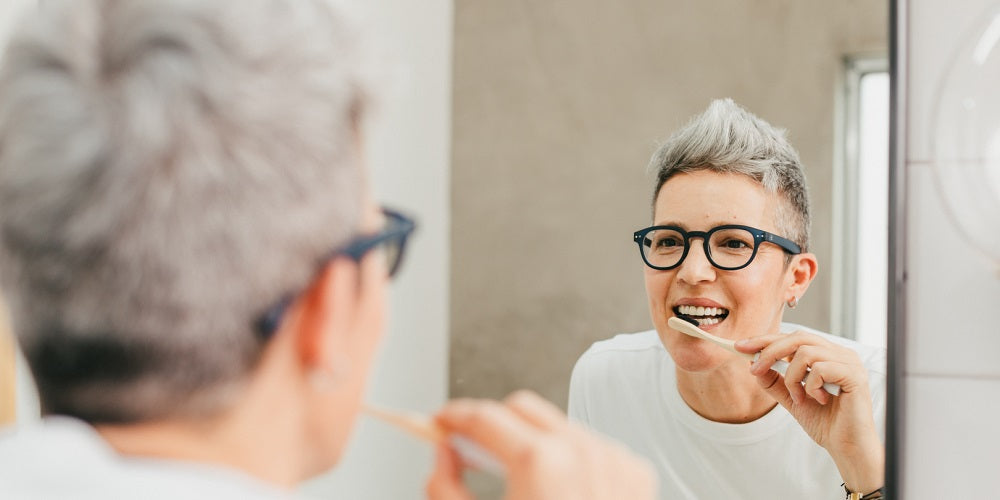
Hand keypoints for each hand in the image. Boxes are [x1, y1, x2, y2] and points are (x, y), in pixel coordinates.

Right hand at [425, 390, 656, 499]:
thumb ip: (446, 488)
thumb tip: (442, 458)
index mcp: (540, 462)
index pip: (483, 416)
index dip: (454, 416)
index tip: (442, 423)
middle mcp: (582, 451)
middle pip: (521, 409)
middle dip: (493, 423)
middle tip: (471, 447)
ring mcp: (613, 460)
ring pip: (559, 425)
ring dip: (532, 440)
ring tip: (519, 478)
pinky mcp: (635, 475)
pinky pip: (592, 448)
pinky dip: (570, 458)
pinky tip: (559, 490)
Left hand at [735, 331, 883, 493]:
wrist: (846, 447)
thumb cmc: (825, 423)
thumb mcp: (792, 398)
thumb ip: (775, 381)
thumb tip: (753, 363)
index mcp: (828, 355)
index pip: (794, 338)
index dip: (766, 340)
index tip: (741, 347)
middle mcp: (840, 354)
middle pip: (798, 338)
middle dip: (770, 352)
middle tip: (754, 369)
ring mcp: (849, 363)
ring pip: (805, 352)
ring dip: (792, 377)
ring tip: (798, 397)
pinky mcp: (854, 375)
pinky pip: (820, 368)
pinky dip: (811, 385)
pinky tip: (819, 400)